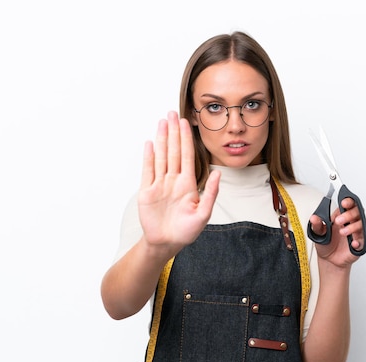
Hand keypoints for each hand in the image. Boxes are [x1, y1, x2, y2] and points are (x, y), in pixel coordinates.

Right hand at [138, 111, 219, 256]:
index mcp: (188, 184)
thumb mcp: (203, 214)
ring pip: (162, 156)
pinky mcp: (147, 192)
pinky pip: (148, 170)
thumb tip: (218, 173)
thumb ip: (210, 193)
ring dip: (162, 139)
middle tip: (172, 113)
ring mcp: (160, 184)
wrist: (166, 244)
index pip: (188, 156)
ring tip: (162, 122)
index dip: (187, 139)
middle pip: (174, 151)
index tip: (186, 123)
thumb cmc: (186, 232)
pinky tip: (151, 143)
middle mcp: (174, 180)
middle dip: (174, 132)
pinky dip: (149, 157)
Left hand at [308, 197, 365, 267]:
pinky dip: (359, 241)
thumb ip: (317, 225)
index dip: (349, 201)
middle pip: (358, 212)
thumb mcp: (318, 233)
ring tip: (342, 232)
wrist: (329, 259)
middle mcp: (351, 222)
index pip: (350, 204)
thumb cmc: (326, 243)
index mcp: (342, 216)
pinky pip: (364, 241)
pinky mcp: (360, 244)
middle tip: (338, 221)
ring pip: (363, 224)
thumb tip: (314, 218)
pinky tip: (353, 243)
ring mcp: (357, 233)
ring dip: (353, 227)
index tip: (343, 203)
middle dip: (349, 214)